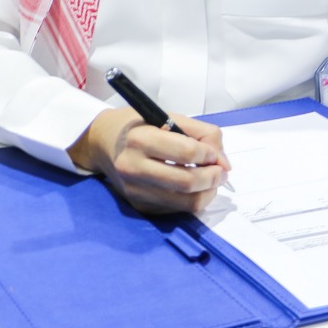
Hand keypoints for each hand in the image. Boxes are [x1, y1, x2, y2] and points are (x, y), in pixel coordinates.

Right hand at [68, 107, 230, 213]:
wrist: (103, 143)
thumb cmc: (139, 126)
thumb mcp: (168, 117)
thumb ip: (202, 134)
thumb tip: (224, 163)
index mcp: (139, 139)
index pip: (186, 152)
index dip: (210, 154)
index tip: (213, 152)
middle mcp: (133, 167)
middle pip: (187, 182)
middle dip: (213, 178)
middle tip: (221, 171)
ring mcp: (135, 190)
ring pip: (186, 203)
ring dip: (208, 192)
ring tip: (211, 180)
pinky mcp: (139, 205)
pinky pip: (176, 209)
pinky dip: (192, 199)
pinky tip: (190, 187)